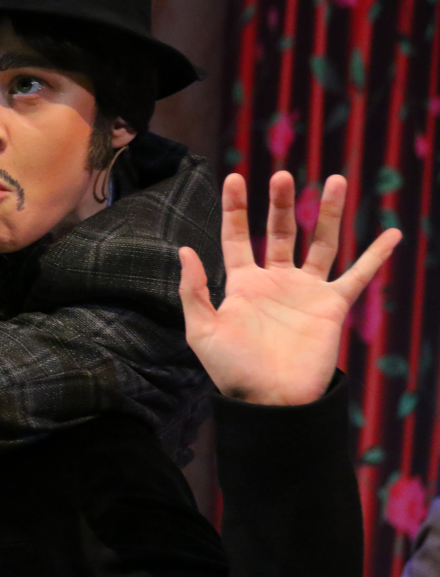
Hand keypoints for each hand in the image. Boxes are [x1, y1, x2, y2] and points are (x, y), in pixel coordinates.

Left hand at [179, 171, 399, 404]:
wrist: (271, 401)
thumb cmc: (233, 370)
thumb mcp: (202, 330)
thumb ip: (194, 290)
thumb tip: (185, 250)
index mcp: (242, 283)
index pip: (236, 236)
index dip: (234, 208)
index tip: (233, 177)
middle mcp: (275, 281)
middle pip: (279, 231)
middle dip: (280, 203)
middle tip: (282, 175)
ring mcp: (305, 291)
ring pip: (321, 243)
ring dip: (329, 213)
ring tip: (336, 180)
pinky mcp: (332, 306)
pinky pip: (358, 275)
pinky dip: (376, 255)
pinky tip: (391, 232)